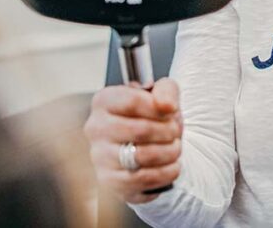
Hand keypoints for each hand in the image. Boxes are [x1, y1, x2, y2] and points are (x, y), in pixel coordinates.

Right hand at [83, 78, 182, 203]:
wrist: (141, 145)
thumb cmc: (148, 116)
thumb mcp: (160, 94)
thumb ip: (166, 91)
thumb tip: (166, 105)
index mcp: (104, 101)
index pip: (134, 101)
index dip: (160, 108)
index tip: (172, 112)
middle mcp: (96, 128)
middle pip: (141, 130)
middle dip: (168, 131)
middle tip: (176, 131)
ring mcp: (100, 156)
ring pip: (143, 156)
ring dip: (169, 152)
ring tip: (175, 147)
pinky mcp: (110, 181)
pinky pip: (144, 179)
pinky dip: (166, 172)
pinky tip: (172, 165)